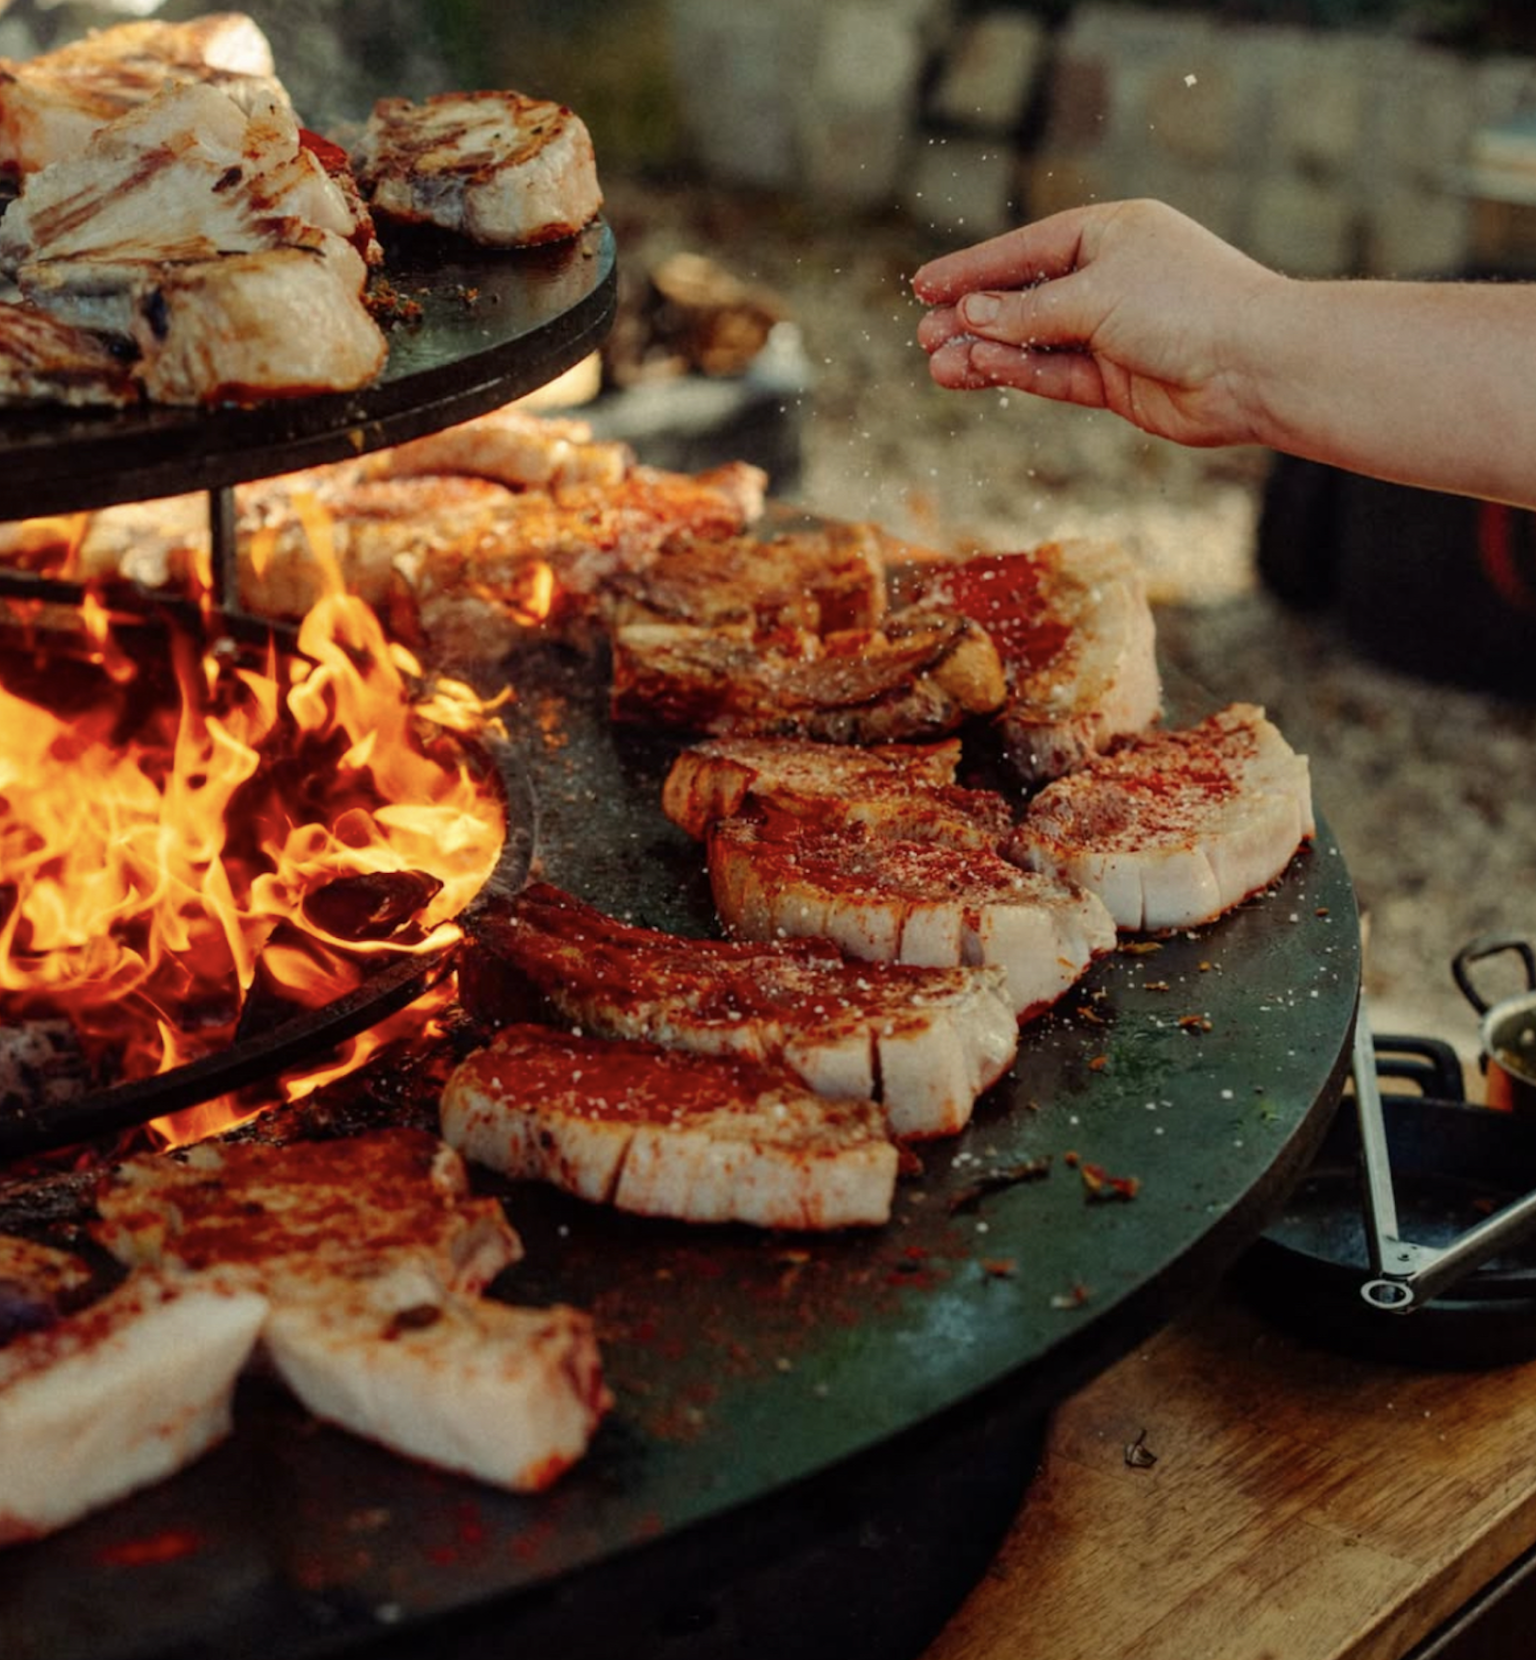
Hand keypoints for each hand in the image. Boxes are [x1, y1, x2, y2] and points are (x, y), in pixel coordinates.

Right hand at [912, 199, 1279, 449]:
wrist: (1252, 366)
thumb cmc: (1185, 306)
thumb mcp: (1094, 295)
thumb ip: (1028, 310)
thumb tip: (972, 313)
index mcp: (1111, 233)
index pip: (1025, 250)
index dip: (972, 269)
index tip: (923, 286)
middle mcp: (1110, 278)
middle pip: (1024, 299)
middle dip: (973, 319)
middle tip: (925, 337)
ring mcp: (1112, 331)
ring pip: (1033, 343)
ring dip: (986, 354)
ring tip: (939, 365)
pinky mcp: (1116, 380)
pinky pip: (1055, 374)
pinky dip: (1018, 373)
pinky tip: (980, 372)